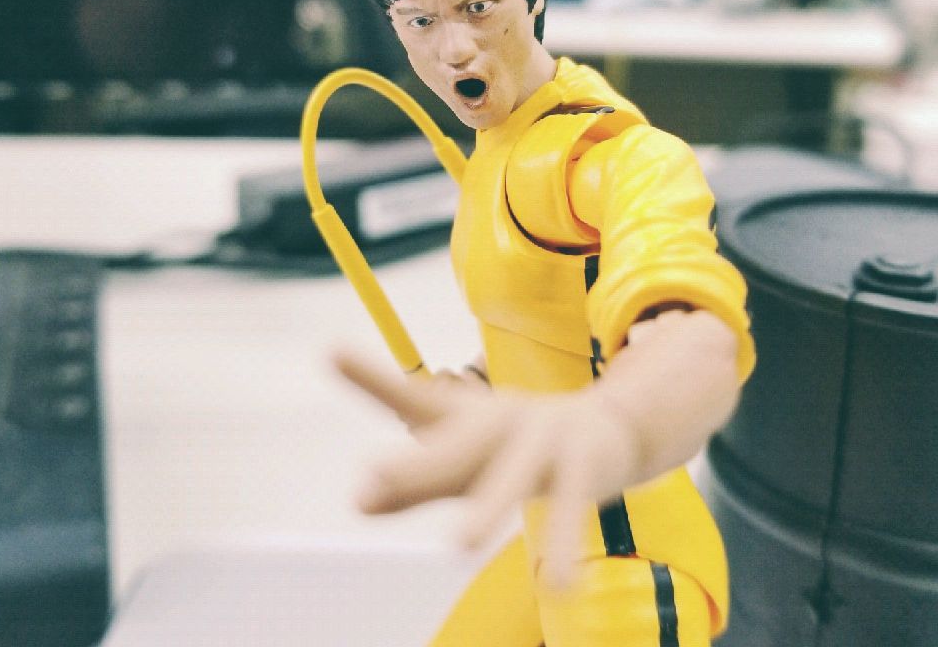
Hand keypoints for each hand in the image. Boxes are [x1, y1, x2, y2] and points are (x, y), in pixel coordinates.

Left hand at [333, 348, 638, 588]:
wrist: (607, 429)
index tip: (330, 352)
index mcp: (467, 414)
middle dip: (419, 467)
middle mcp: (501, 419)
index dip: (371, 378)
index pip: (413, 398)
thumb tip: (356, 502)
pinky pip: (573, 508)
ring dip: (489, 505)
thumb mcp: (465, 461)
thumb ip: (415, 484)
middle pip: (455, 445)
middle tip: (372, 482)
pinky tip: (559, 585)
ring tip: (462, 544)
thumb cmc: (515, 447)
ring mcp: (544, 439)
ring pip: (512, 476)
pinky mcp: (585, 465)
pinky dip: (564, 544)